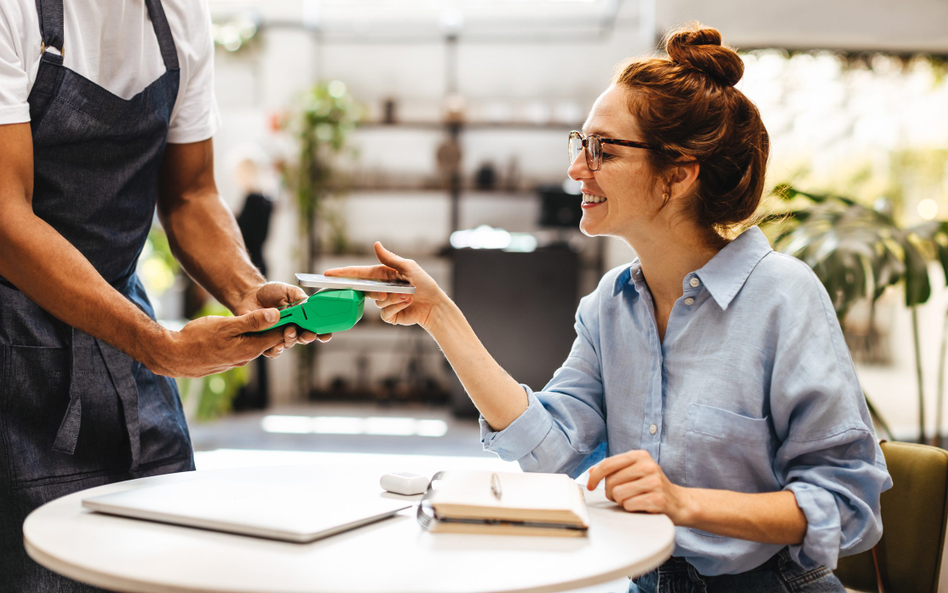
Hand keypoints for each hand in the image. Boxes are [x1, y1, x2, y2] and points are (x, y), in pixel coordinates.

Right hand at [148, 308, 287, 377]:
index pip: (278, 336)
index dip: (289, 323)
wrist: (172, 356)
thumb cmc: (197, 338)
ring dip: (264, 332)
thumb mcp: (226, 325)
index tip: (298, 311)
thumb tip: (276, 315)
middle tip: (289, 312)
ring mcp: (236, 360)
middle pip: (269, 341)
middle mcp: (246, 357)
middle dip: (280, 328)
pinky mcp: (227, 360)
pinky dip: (250, 337)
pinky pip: (244, 347)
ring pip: (256, 344)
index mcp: (250, 349)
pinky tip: (247, 328)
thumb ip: (252, 321)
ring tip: (271, 317)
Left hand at [235, 281, 330, 356]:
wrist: (250, 295)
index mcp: (303, 317)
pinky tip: (276, 344)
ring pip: (290, 344)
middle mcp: (294, 329)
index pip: (316, 328)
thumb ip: (300, 298)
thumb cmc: (271, 292)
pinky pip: (272, 351)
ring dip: (291, 340)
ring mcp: (280, 336)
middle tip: (306, 334)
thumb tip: (309, 306)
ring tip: (289, 331)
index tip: (325, 335)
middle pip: (305, 339)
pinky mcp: (265, 342)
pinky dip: (275, 349)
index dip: (323, 333)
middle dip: (307, 337)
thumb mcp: (289, 291)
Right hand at [323, 242, 448, 331]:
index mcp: (382, 274)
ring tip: (409, 295)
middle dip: (376, 291)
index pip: (358, 273)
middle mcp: (381, 287)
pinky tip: (407, 303)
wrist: (433, 305)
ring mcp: (384, 302)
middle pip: (364, 289)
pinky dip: (397, 306)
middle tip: (387, 292)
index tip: (328, 274)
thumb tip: (376, 245)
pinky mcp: (388, 314)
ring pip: (378, 301)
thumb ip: (390, 259)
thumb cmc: (424, 283)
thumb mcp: (408, 267)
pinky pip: (385, 312)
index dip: (342, 274)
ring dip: (395, 298)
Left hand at [586, 450, 693, 523]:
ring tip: (633, 500)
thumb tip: (591, 471)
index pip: (608, 464)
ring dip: (621, 502)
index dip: (595, 476)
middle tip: (622, 496)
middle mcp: (648, 465)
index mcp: (640, 455)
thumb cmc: (652, 487)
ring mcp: (654, 482)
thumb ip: (614, 470)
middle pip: (611, 482)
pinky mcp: (657, 499)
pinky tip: (641, 506)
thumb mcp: (634, 472)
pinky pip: (629, 505)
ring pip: (618, 494)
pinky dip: (631, 509)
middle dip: (611, 493)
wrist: (680, 502)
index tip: (590, 486)